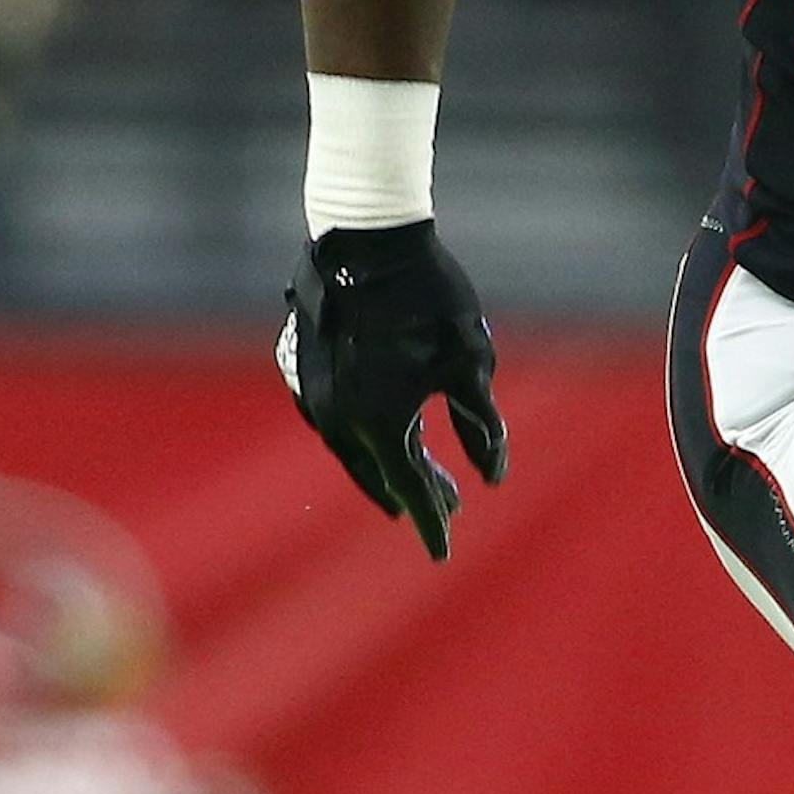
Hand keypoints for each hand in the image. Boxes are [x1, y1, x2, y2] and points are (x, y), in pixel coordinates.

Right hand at [277, 220, 506, 561]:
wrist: (367, 240)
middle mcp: (338, 419)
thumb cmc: (429, 300)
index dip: (432, 523)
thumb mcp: (472, 364)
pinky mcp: (302, 369)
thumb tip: (491, 474)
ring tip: (419, 470)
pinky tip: (381, 430)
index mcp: (380, 425)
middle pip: (380, 473)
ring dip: (387, 463)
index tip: (443, 553)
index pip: (412, 489)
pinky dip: (362, 435)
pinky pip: (334, 421)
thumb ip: (482, 426)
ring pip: (353, 449)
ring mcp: (313, 395)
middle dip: (417, 491)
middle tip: (449, 504)